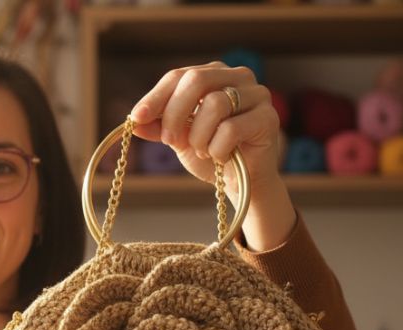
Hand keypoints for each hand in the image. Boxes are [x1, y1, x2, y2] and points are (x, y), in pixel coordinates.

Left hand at [128, 61, 294, 249]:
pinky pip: (231, 129)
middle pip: (196, 80)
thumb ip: (159, 126)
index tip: (137, 117)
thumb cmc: (211, 154)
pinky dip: (217, 148)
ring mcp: (257, 94)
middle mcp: (238, 77)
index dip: (156, 96)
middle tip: (169, 140)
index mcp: (213, 74)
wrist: (242, 182)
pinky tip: (221, 156)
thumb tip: (133, 121)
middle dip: (175, 113)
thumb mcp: (179, 138)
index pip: (178, 75)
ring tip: (202, 151)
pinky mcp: (268, 118)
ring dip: (199, 136)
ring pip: (214, 104)